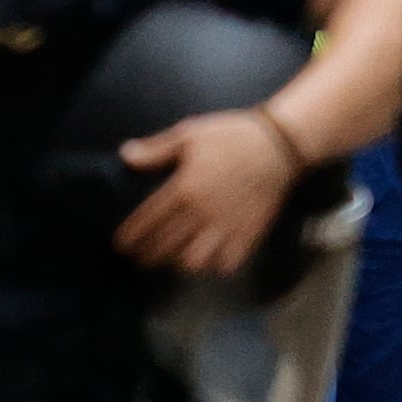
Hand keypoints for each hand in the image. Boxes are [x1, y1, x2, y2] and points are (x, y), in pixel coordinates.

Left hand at [114, 107, 304, 277]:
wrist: (280, 145)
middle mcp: (202, 212)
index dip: (131, 237)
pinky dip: (214, 267)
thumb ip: (156, 149)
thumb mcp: (190, 133)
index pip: (148, 220)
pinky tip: (209, 261)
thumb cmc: (233, 136)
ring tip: (172, 262)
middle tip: (140, 259)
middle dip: (148, 256)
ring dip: (179, 265)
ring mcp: (227, 226)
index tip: (121, 245)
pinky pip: (227, 263)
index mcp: (184, 188)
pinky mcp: (249, 234)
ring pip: (195, 261)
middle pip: (166, 246)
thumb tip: (125, 156)